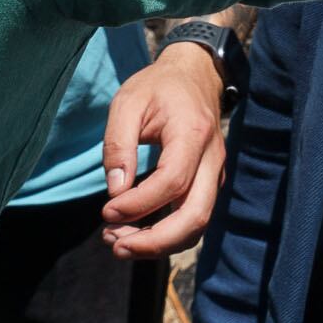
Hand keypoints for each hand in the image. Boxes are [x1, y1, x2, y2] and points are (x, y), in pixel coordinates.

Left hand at [101, 38, 229, 256]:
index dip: (139, 204)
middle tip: (115, 246)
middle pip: (195, 215)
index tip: (106, 212)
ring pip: (198, 225)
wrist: (195, 76)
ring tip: (119, 243)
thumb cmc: (158, 87)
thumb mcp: (128, 102)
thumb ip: (118, 145)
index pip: (172, 181)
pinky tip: (135, 233)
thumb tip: (116, 191)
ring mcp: (215, 175)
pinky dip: (167, 235)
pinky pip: (194, 219)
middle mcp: (212, 159)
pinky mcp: (209, 185)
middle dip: (155, 241)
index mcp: (193, 134)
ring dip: (160, 244)